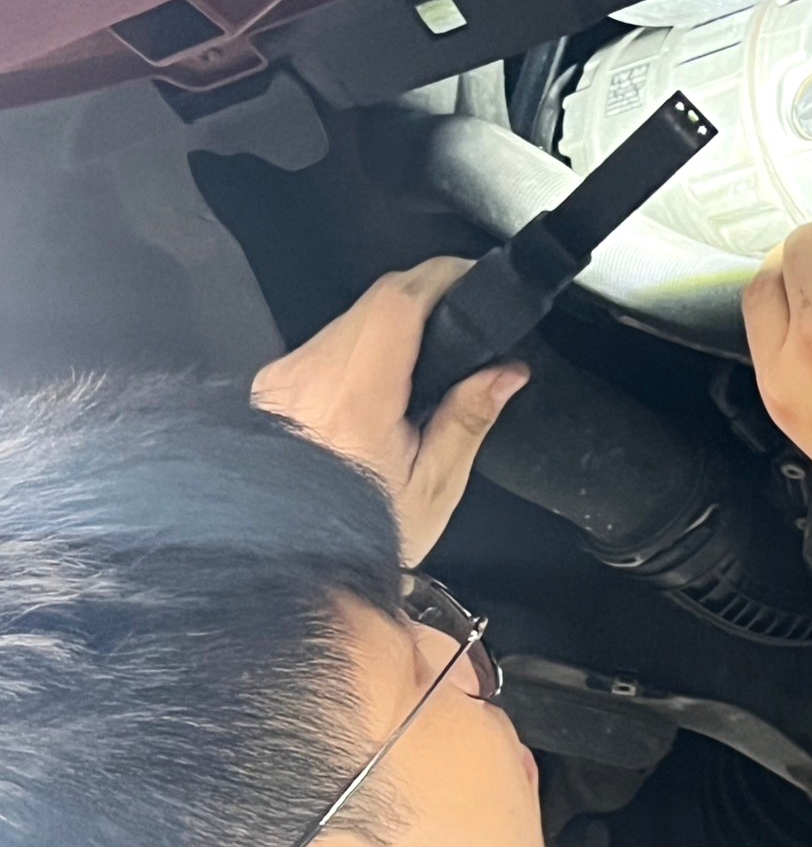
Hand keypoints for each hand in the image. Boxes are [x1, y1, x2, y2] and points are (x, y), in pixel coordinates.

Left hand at [252, 259, 527, 564]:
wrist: (296, 569)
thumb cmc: (363, 536)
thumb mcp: (433, 487)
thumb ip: (469, 419)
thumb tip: (506, 372)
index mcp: (355, 401)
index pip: (395, 303)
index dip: (438, 277)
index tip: (468, 277)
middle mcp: (309, 379)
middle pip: (372, 305)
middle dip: (420, 305)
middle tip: (458, 327)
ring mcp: (282, 380)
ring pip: (346, 322)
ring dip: (387, 330)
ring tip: (420, 369)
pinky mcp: (270, 387)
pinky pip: (323, 346)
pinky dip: (358, 354)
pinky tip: (377, 392)